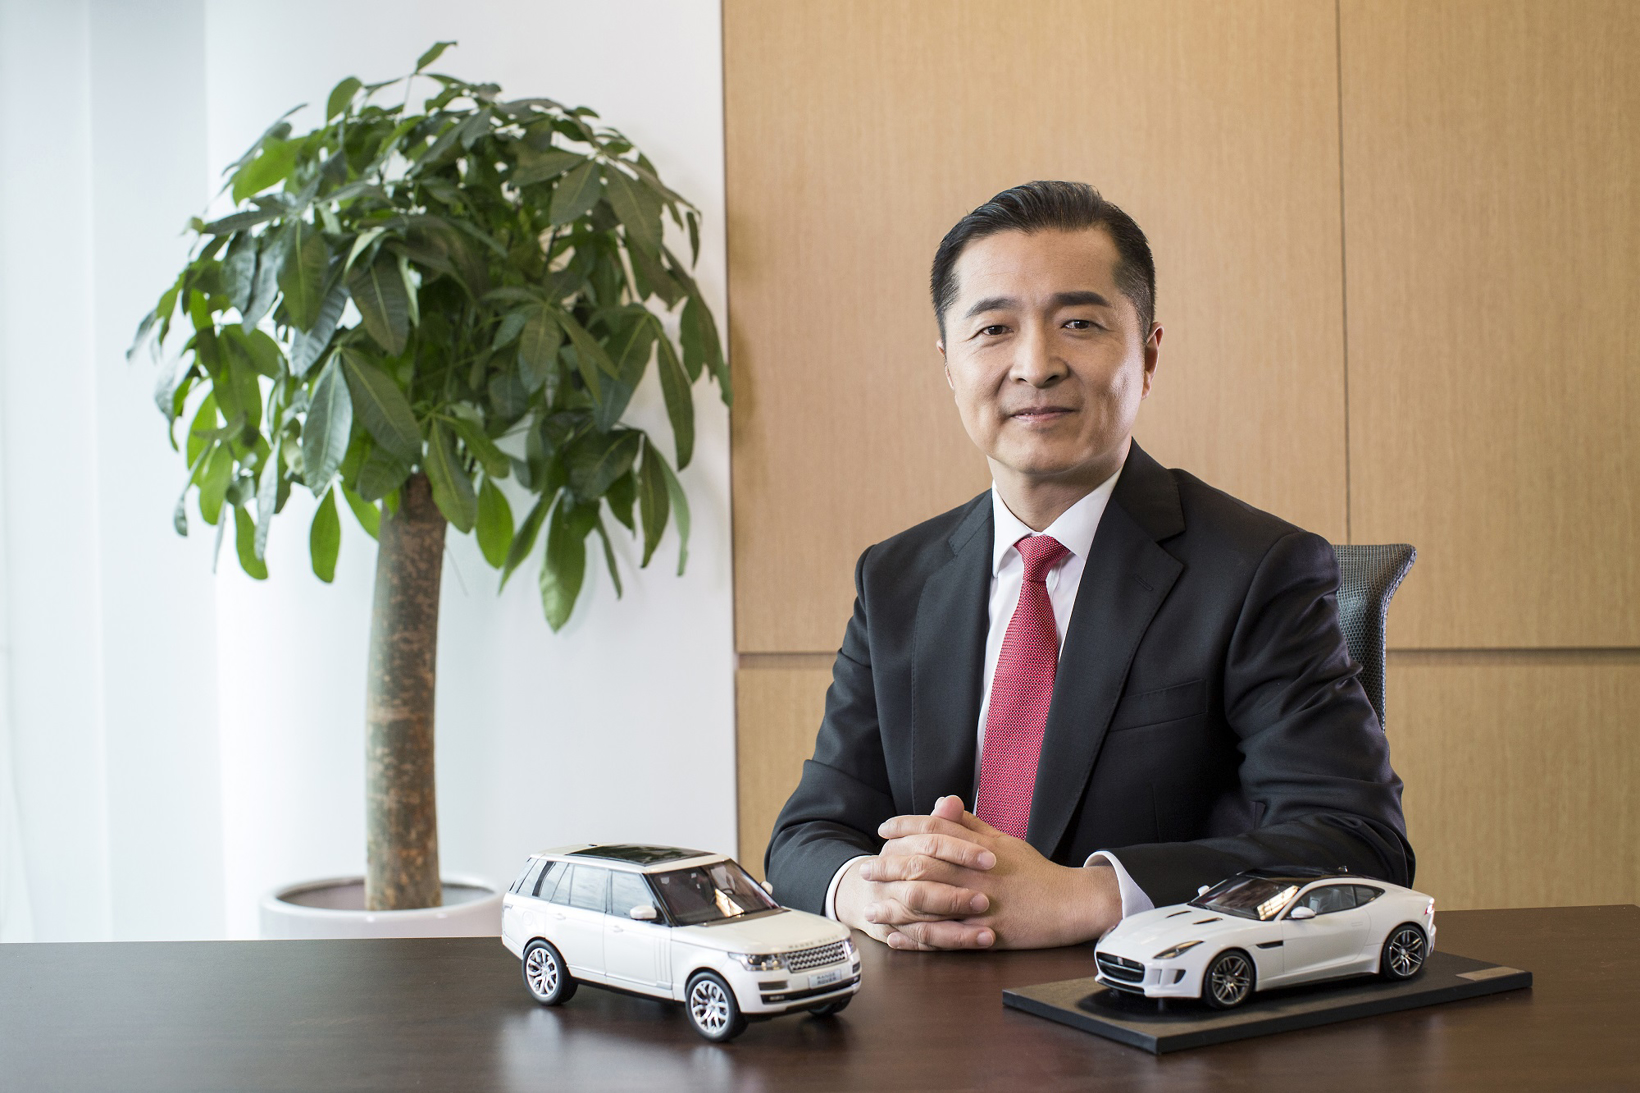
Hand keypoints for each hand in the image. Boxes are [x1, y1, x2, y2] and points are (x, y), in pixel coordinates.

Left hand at [844, 796, 1122, 950]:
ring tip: (872, 910)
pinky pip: (944, 938)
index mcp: (979, 848)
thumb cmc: (1036, 872)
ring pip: (929, 903)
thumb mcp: (1005, 841)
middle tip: (865, 870)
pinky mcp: (984, 933)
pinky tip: (898, 939)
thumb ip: (972, 825)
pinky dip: (917, 939)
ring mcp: (980, 904)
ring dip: (896, 907)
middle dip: (890, 867)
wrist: (1070, 904)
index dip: (906, 826)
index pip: (936, 829)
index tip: (884, 829)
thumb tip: (948, 803)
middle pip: (924, 863)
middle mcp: (975, 873)